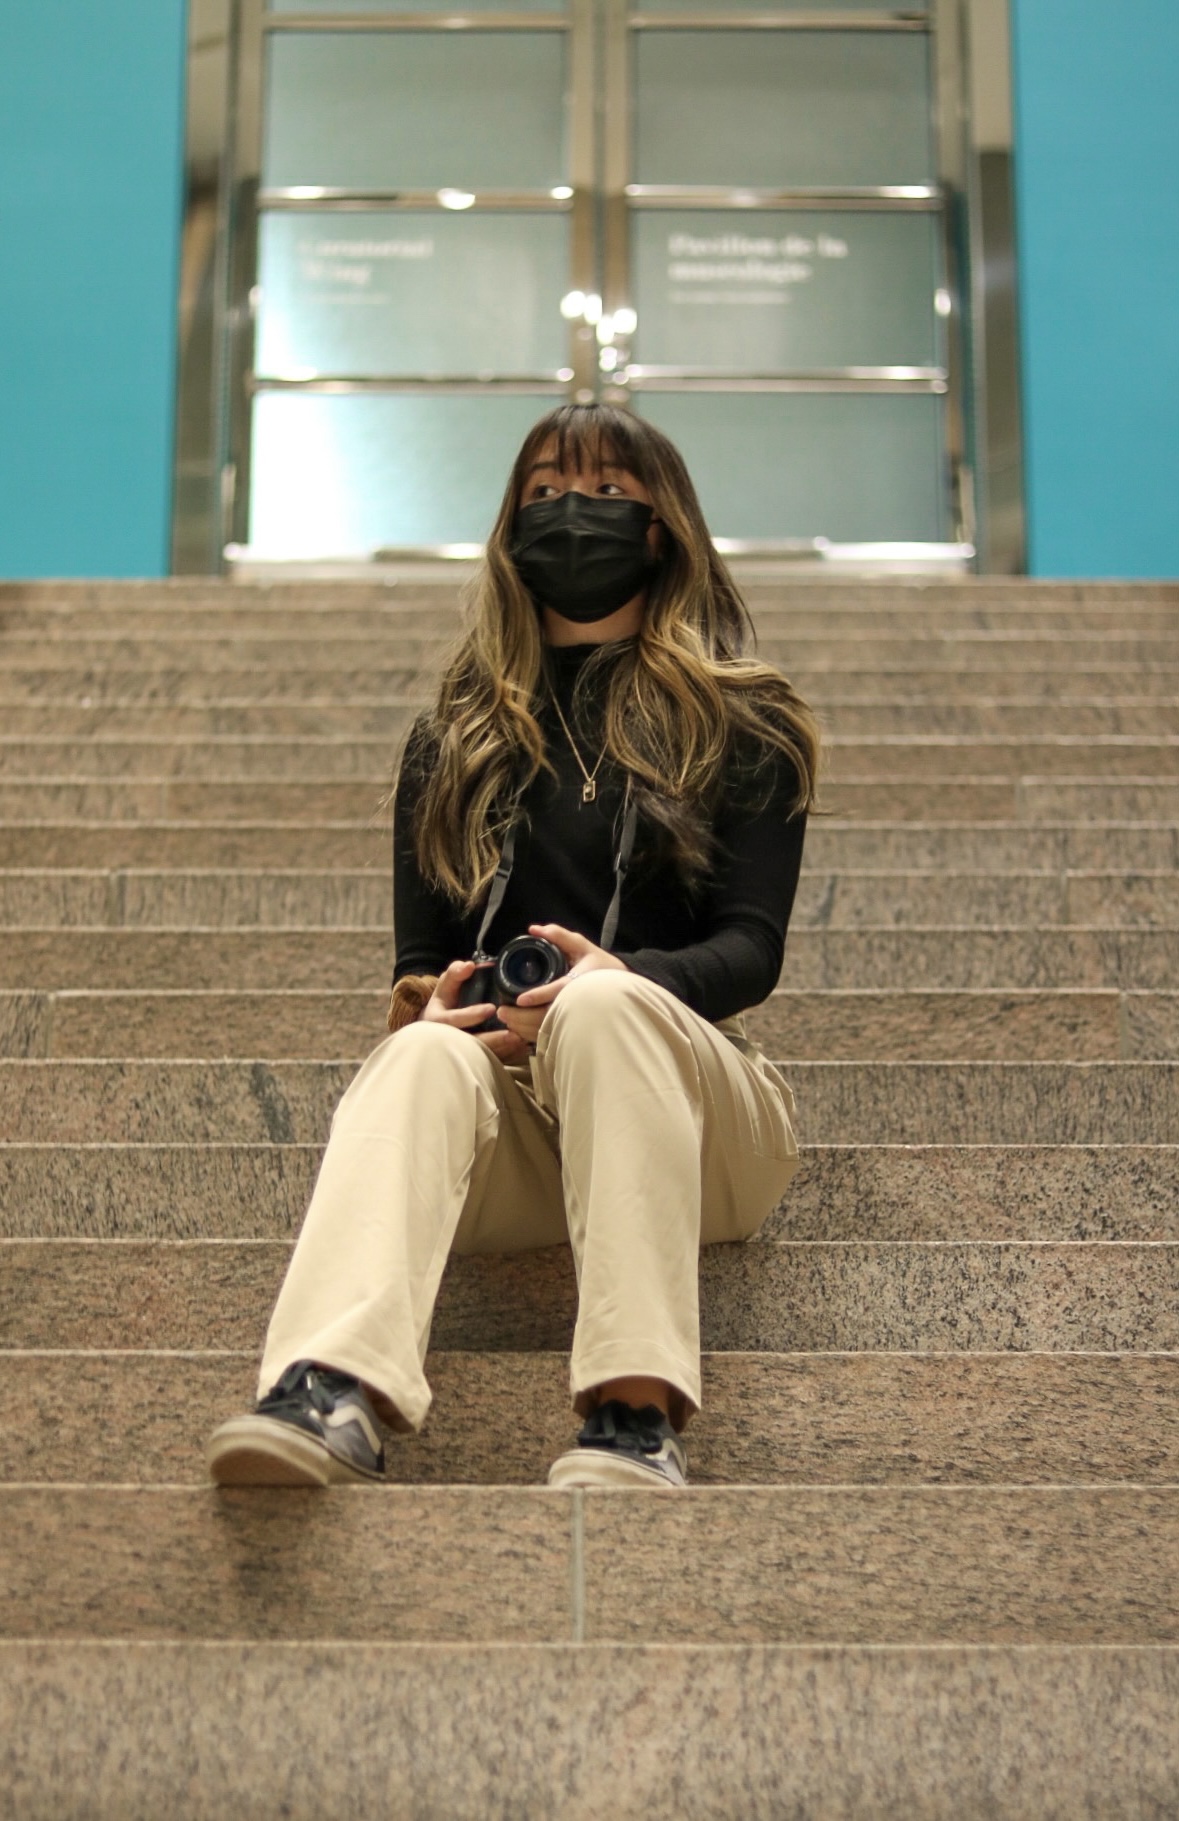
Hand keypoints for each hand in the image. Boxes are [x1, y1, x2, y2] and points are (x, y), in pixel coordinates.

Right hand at [422, 958, 530, 1064]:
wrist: (439, 1025)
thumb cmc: (446, 1001)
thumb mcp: (446, 985)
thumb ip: (455, 973)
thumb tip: (470, 966)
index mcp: (439, 1020)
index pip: (454, 1020)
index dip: (471, 1015)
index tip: (491, 1009)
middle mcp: (447, 1040)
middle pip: (471, 1044)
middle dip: (493, 1040)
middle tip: (514, 1034)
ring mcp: (460, 1052)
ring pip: (481, 1055)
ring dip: (502, 1049)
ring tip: (521, 1041)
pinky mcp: (473, 1059)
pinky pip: (490, 1061)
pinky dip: (506, 1056)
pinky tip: (521, 1049)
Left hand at [495, 923, 627, 1047]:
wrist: (624, 991)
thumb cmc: (602, 967)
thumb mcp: (583, 947)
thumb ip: (560, 936)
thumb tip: (534, 929)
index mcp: (579, 982)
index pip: (558, 991)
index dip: (539, 996)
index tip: (520, 999)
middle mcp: (577, 1003)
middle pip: (547, 1016)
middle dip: (522, 1017)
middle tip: (502, 1011)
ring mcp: (575, 1019)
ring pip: (547, 1030)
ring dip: (524, 1027)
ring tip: (507, 1019)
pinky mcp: (572, 1029)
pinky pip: (550, 1037)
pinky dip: (533, 1035)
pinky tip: (519, 1028)